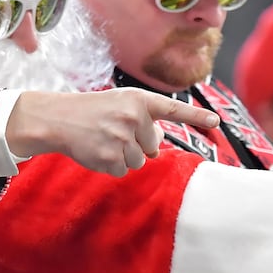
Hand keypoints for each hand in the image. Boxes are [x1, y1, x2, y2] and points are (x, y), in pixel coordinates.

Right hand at [6, 88, 218, 176]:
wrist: (56, 119)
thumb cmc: (90, 111)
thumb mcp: (119, 105)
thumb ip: (143, 120)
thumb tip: (157, 149)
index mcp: (138, 100)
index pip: (173, 109)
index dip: (196, 116)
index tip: (216, 122)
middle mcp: (134, 117)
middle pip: (153, 146)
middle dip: (136, 144)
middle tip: (113, 132)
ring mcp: (122, 138)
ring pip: (138, 162)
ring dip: (123, 156)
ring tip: (102, 140)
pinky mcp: (111, 158)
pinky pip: (122, 171)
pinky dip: (110, 166)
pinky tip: (96, 151)